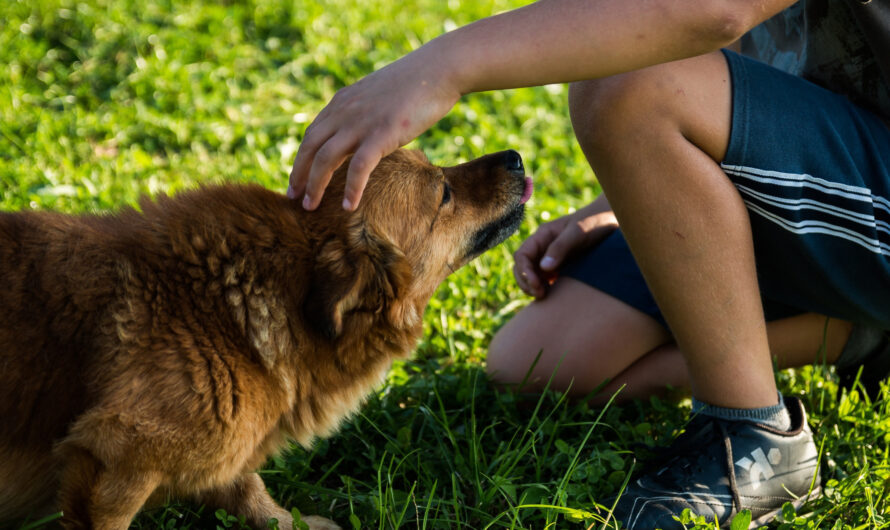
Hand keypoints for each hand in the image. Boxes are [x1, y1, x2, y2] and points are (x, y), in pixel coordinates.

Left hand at [289, 49, 460, 210]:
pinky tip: (348, 207)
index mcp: (343, 102)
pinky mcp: (382, 134)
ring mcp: (361, 122)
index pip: (312, 134)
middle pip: (310, 147)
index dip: (302, 158)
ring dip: (314, 185)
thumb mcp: (379, 96)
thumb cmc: (416, 84)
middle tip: (293, 197)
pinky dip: (351, 189)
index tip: (298, 178)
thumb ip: (364, 112)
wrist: (438, 70)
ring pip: (325, 159)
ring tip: (310, 207)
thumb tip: (364, 132)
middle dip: (298, 174)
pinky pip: (359, 167)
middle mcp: (344, 111)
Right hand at [513, 204, 617, 297]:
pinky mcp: (562, 265)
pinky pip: (546, 279)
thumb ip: (560, 248)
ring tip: (545, 297)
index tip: (536, 285)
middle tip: (540, 295)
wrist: (613, 220)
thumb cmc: (595, 221)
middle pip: (522, 267)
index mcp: (542, 236)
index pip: (522, 256)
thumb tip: (544, 268)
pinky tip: (554, 295)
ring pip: (533, 275)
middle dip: (526, 282)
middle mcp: (543, 247)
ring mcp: (551, 257)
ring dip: (533, 287)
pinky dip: (545, 288)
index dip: (524, 272)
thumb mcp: (578, 232)